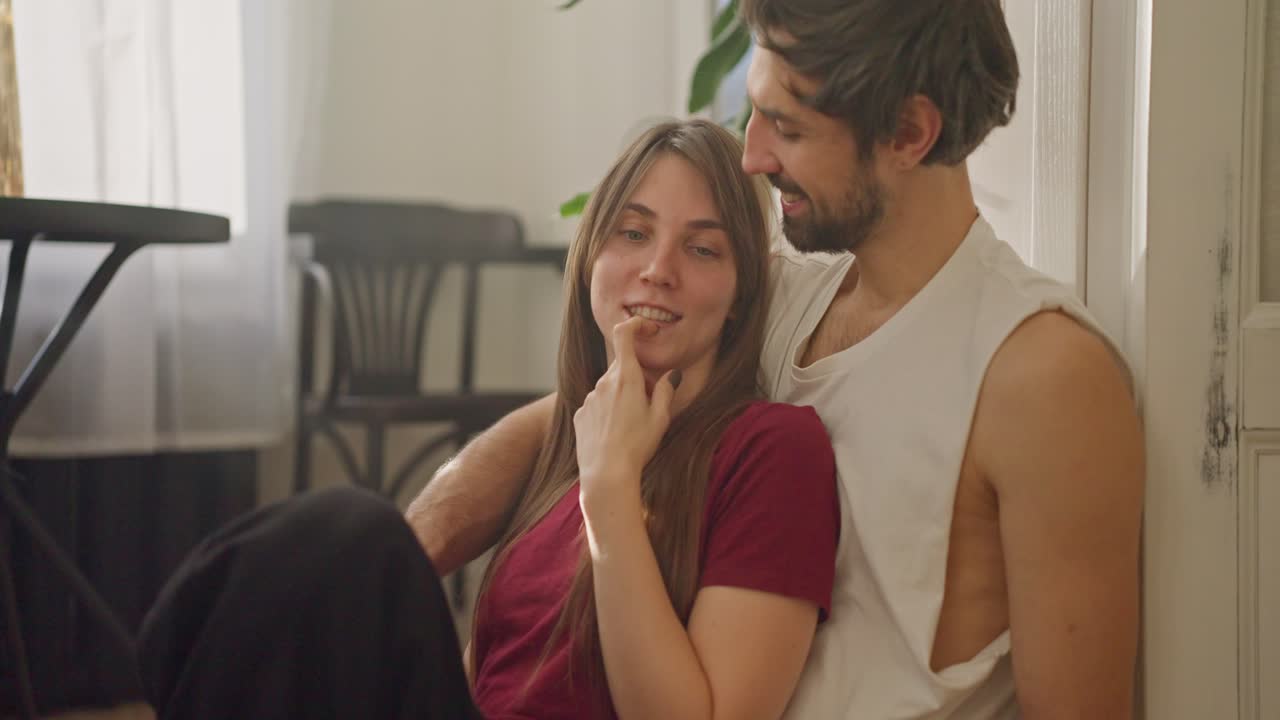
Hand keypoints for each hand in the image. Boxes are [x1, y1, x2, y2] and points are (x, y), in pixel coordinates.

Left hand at [574, 316, 676, 512]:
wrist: (606, 474)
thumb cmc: (638, 446)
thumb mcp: (661, 418)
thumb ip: (666, 390)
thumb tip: (672, 374)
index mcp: (626, 378)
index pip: (624, 334)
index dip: (635, 324)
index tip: (647, 329)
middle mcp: (603, 383)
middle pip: (622, 367)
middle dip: (637, 377)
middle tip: (650, 403)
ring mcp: (589, 399)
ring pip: (609, 388)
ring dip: (622, 397)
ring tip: (632, 426)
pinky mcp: (580, 415)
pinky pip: (597, 405)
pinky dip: (608, 412)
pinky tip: (615, 435)